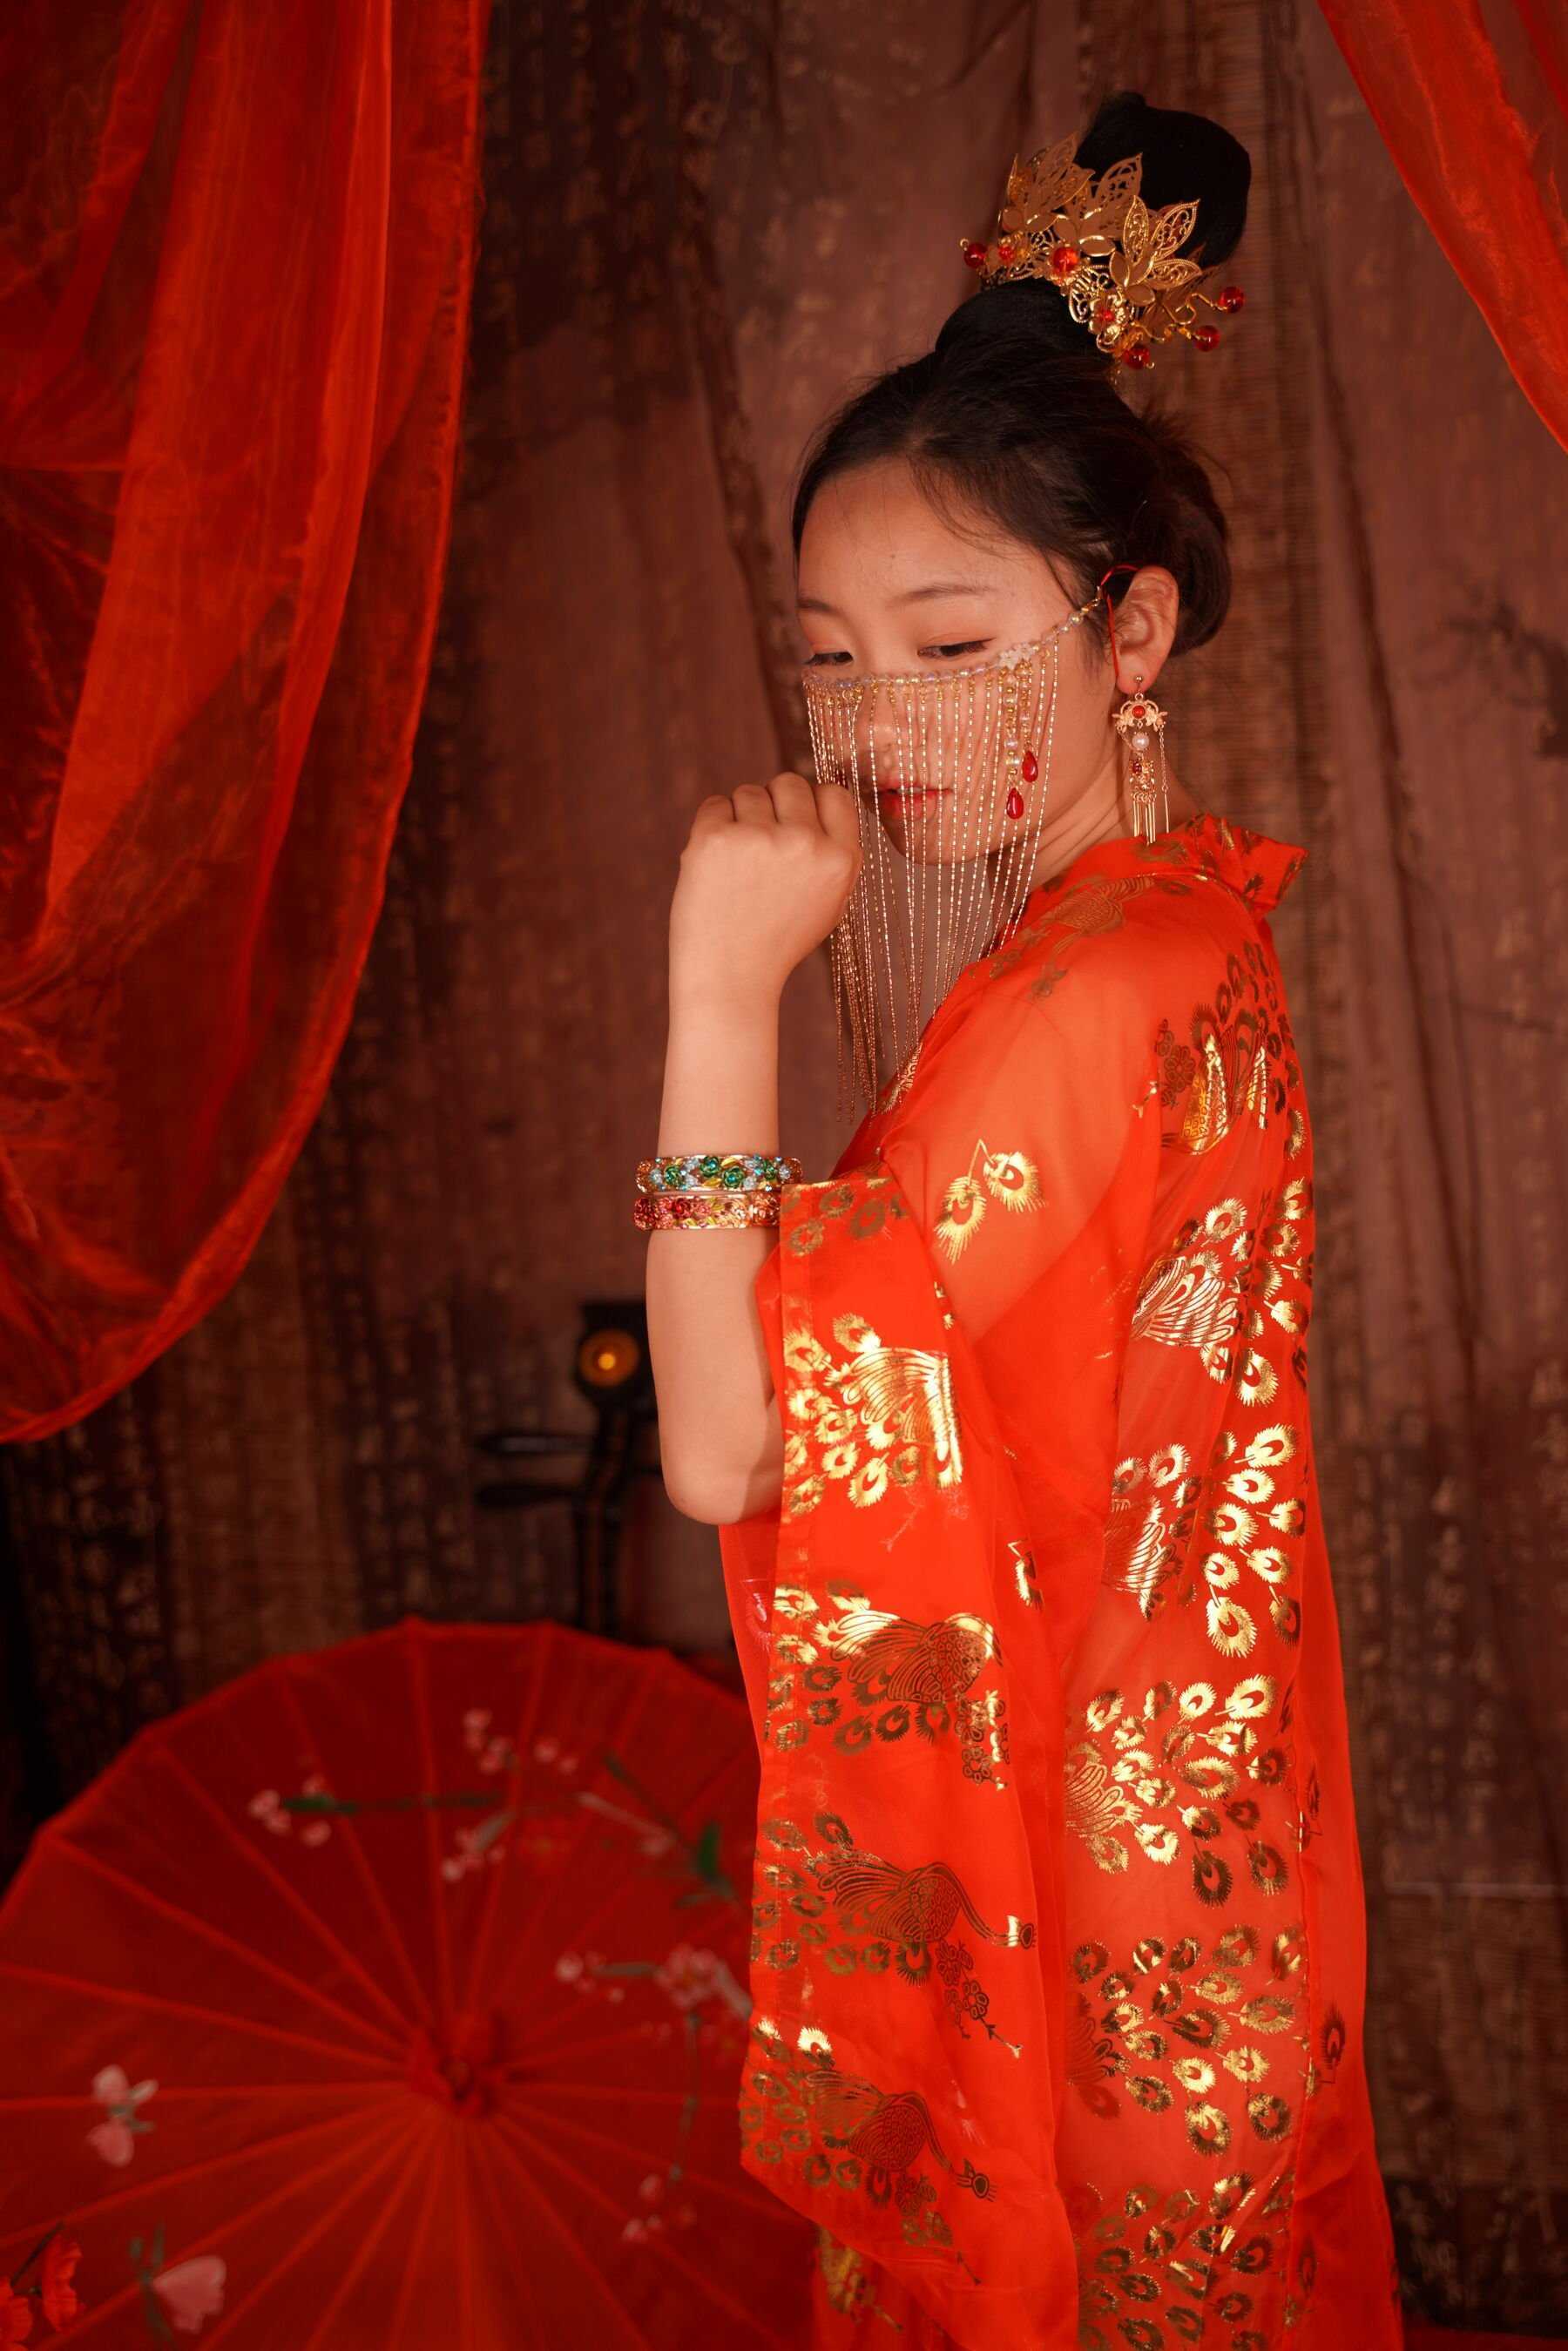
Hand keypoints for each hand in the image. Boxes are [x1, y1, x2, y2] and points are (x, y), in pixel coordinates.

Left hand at [670, 772, 860, 1005]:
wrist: (730, 979)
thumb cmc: (777, 942)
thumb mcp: (828, 903)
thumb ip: (832, 852)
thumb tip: (820, 797)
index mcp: (841, 860)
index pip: (834, 794)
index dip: (811, 803)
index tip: (793, 823)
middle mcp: (806, 844)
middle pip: (790, 782)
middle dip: (773, 804)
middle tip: (760, 843)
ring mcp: (760, 838)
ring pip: (748, 793)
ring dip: (739, 819)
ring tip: (737, 865)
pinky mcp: (716, 839)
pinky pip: (714, 805)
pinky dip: (711, 827)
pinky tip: (715, 865)